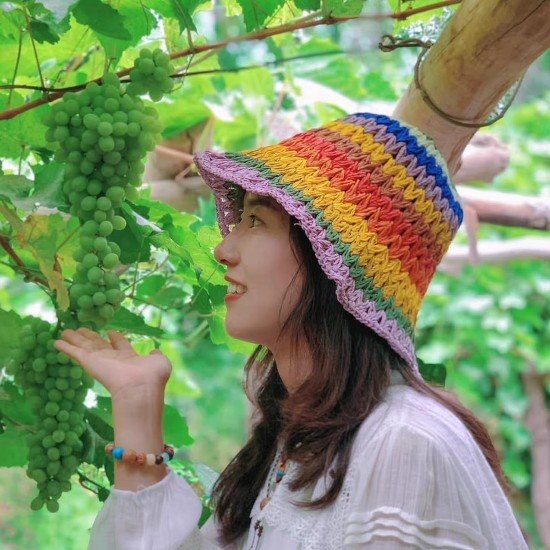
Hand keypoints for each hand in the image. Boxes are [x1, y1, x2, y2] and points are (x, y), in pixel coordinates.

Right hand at [54, 328, 171, 401]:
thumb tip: (155, 351)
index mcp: (130, 358)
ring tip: (66, 331)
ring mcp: (101, 361)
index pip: (120, 345)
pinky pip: (75, 352)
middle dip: (91, 337)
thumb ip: (157, 355)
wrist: (140, 388)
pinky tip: (56, 341)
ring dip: (75, 339)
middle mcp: (113, 359)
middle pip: (99, 345)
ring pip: (85, 347)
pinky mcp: (90, 362)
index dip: (116, 337)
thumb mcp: (160, 362)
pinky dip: (65, 347)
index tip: (110, 331)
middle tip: (82, 329)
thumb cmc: (152, 376)